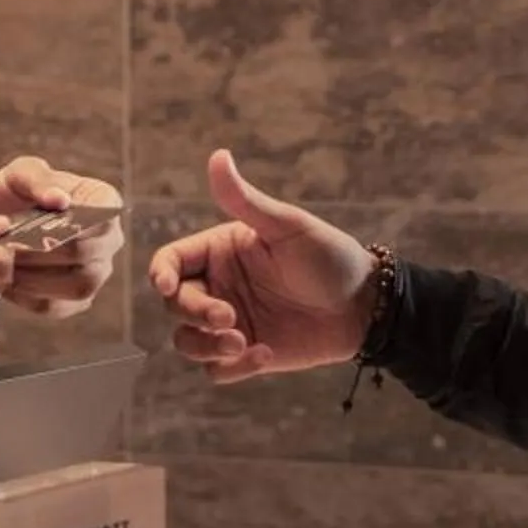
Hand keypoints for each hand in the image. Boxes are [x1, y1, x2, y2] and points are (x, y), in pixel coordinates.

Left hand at [0, 156, 126, 317]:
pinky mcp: (76, 299)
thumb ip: (38, 181)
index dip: (70, 229)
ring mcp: (96, 272)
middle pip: (88, 256)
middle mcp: (109, 240)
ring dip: (36, 280)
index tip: (31, 229)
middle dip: (44, 255)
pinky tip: (7, 284)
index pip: (103, 220)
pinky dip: (29, 298)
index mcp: (105, 203)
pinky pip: (58, 307)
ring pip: (78, 287)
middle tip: (8, 250)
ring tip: (4, 267)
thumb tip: (60, 200)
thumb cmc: (15, 192)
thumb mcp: (21, 174)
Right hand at [145, 149, 379, 382]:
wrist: (366, 306)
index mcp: (219, 252)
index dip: (161, 274)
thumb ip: (246, 200)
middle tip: (229, 318)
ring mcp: (231, 324)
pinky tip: (265, 354)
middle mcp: (219, 287)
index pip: (171, 261)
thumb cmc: (329, 257)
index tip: (167, 287)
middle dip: (195, 314)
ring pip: (188, 342)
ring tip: (241, 344)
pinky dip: (232, 368)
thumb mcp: (287, 227)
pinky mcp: (248, 355)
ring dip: (205, 347)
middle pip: (176, 305)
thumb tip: (218, 156)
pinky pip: (218, 371)